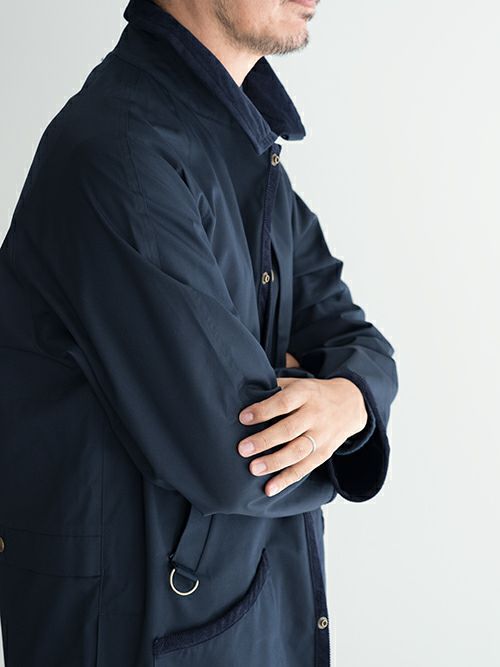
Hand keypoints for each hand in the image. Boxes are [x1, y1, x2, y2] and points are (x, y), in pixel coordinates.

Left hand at [237, 374, 367, 496]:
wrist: (350, 403)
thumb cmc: (312, 393)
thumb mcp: (297, 382)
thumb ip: (275, 387)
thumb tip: (243, 393)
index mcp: (305, 393)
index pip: (284, 402)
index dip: (263, 410)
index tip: (243, 418)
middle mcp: (315, 415)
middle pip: (290, 429)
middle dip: (265, 441)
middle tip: (242, 449)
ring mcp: (322, 435)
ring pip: (298, 451)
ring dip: (275, 462)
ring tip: (253, 469)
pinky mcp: (325, 453)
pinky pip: (305, 468)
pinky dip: (287, 479)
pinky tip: (269, 488)